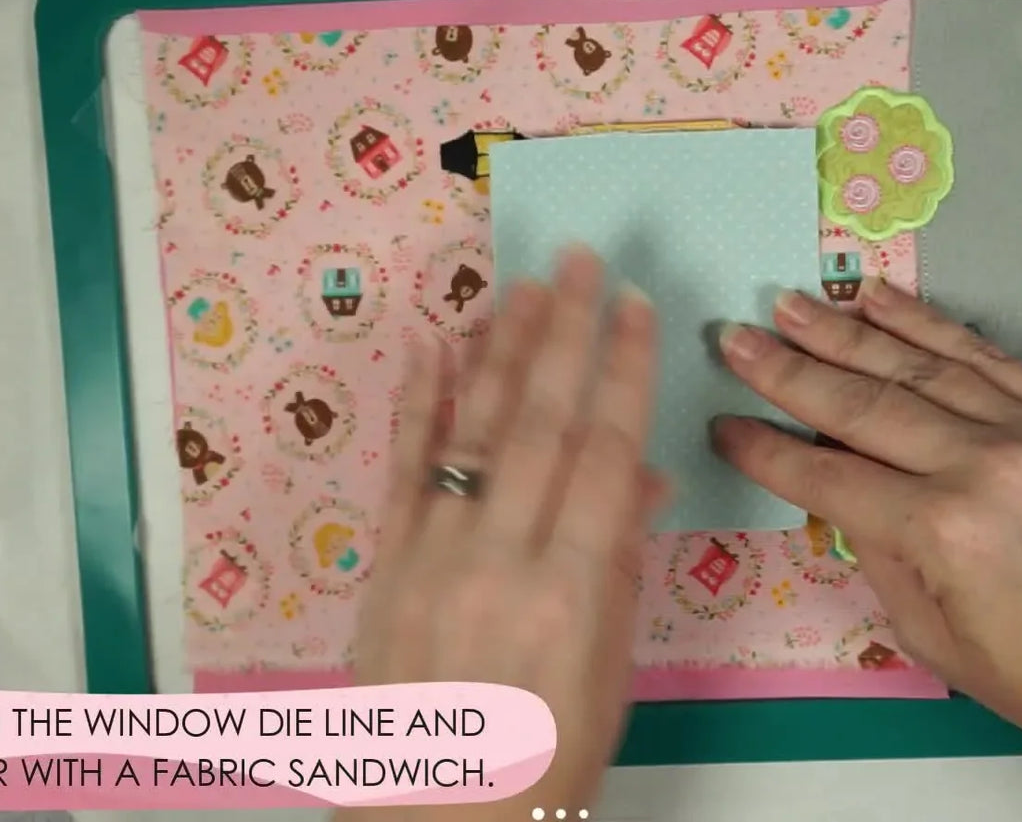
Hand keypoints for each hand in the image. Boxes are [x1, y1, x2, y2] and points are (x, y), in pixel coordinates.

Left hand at [344, 248, 661, 821]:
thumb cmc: (546, 763)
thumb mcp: (609, 678)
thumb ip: (621, 571)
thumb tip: (638, 481)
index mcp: (571, 592)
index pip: (605, 454)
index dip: (623, 372)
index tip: (637, 306)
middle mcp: (500, 560)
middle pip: (541, 424)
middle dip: (567, 334)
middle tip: (583, 259)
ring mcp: (432, 558)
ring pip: (473, 431)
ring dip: (501, 350)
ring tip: (525, 284)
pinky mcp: (383, 568)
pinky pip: (402, 471)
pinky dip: (415, 403)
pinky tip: (429, 343)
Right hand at [710, 280, 1021, 821]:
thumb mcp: (936, 641)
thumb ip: (881, 555)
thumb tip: (842, 492)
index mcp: (944, 533)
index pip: (828, 475)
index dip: (766, 449)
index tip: (722, 423)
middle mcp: (987, 465)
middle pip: (865, 403)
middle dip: (789, 369)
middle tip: (734, 335)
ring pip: (922, 365)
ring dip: (848, 330)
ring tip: (792, 303)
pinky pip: (988, 358)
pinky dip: (931, 326)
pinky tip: (882, 303)